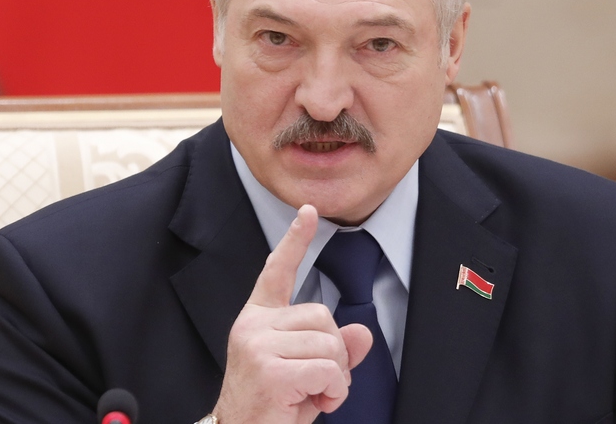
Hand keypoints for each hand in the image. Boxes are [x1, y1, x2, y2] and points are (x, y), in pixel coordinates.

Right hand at [213, 205, 372, 423]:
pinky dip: (334, 389)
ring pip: (328, 342)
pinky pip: (327, 369)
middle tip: (321, 379)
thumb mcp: (308, 373)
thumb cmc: (272, 406)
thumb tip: (363, 333)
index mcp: (258, 319)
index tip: (309, 211)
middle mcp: (253, 325)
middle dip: (335, 350)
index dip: (295, 240)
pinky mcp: (268, 370)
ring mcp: (257, 345)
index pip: (277, 271)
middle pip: (321, 315)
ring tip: (317, 392)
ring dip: (337, 375)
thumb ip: (334, 350)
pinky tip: (317, 402)